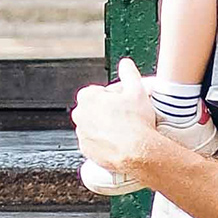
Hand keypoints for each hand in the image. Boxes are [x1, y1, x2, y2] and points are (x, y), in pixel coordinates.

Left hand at [72, 58, 160, 194]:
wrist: (138, 153)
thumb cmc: (137, 122)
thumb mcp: (137, 90)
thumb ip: (129, 73)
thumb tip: (126, 64)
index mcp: (87, 97)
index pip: (98, 92)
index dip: (113, 97)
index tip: (124, 103)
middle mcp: (79, 115)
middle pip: (95, 109)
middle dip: (108, 111)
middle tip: (126, 116)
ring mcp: (82, 133)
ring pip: (94, 126)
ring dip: (105, 126)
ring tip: (124, 131)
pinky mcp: (86, 150)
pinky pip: (95, 143)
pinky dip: (104, 142)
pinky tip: (118, 142)